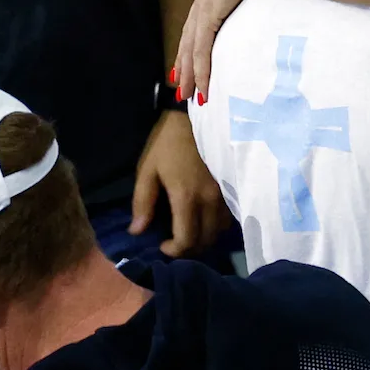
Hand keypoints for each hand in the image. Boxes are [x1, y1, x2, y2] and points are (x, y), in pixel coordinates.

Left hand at [130, 110, 228, 256]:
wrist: (194, 117)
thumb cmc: (167, 143)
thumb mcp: (147, 170)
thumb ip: (143, 202)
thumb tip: (137, 231)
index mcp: (187, 197)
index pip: (187, 240)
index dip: (175, 251)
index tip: (162, 245)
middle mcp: (210, 200)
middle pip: (206, 240)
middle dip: (189, 248)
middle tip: (174, 242)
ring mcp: (225, 194)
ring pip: (220, 231)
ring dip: (204, 238)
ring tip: (189, 231)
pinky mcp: (231, 187)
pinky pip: (228, 218)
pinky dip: (215, 226)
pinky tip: (203, 219)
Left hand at [176, 0, 254, 103]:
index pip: (195, 26)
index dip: (190, 46)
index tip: (187, 62)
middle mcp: (201, 3)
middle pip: (187, 41)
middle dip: (183, 66)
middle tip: (181, 87)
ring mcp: (202, 11)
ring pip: (190, 50)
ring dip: (188, 74)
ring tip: (187, 94)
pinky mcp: (208, 18)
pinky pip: (201, 51)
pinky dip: (201, 70)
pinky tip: (202, 85)